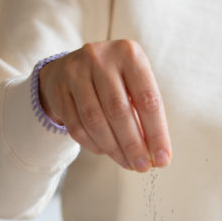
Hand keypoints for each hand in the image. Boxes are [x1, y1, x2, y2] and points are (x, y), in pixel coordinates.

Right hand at [38, 40, 171, 171]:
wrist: (73, 67)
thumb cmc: (115, 81)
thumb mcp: (134, 85)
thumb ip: (145, 115)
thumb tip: (156, 155)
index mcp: (129, 54)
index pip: (147, 99)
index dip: (156, 133)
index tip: (162, 159)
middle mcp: (101, 58)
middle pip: (119, 110)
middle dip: (133, 145)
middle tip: (142, 167)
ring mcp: (76, 72)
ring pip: (95, 120)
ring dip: (113, 148)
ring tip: (127, 163)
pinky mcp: (59, 89)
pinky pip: (76, 126)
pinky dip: (93, 144)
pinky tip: (105, 152)